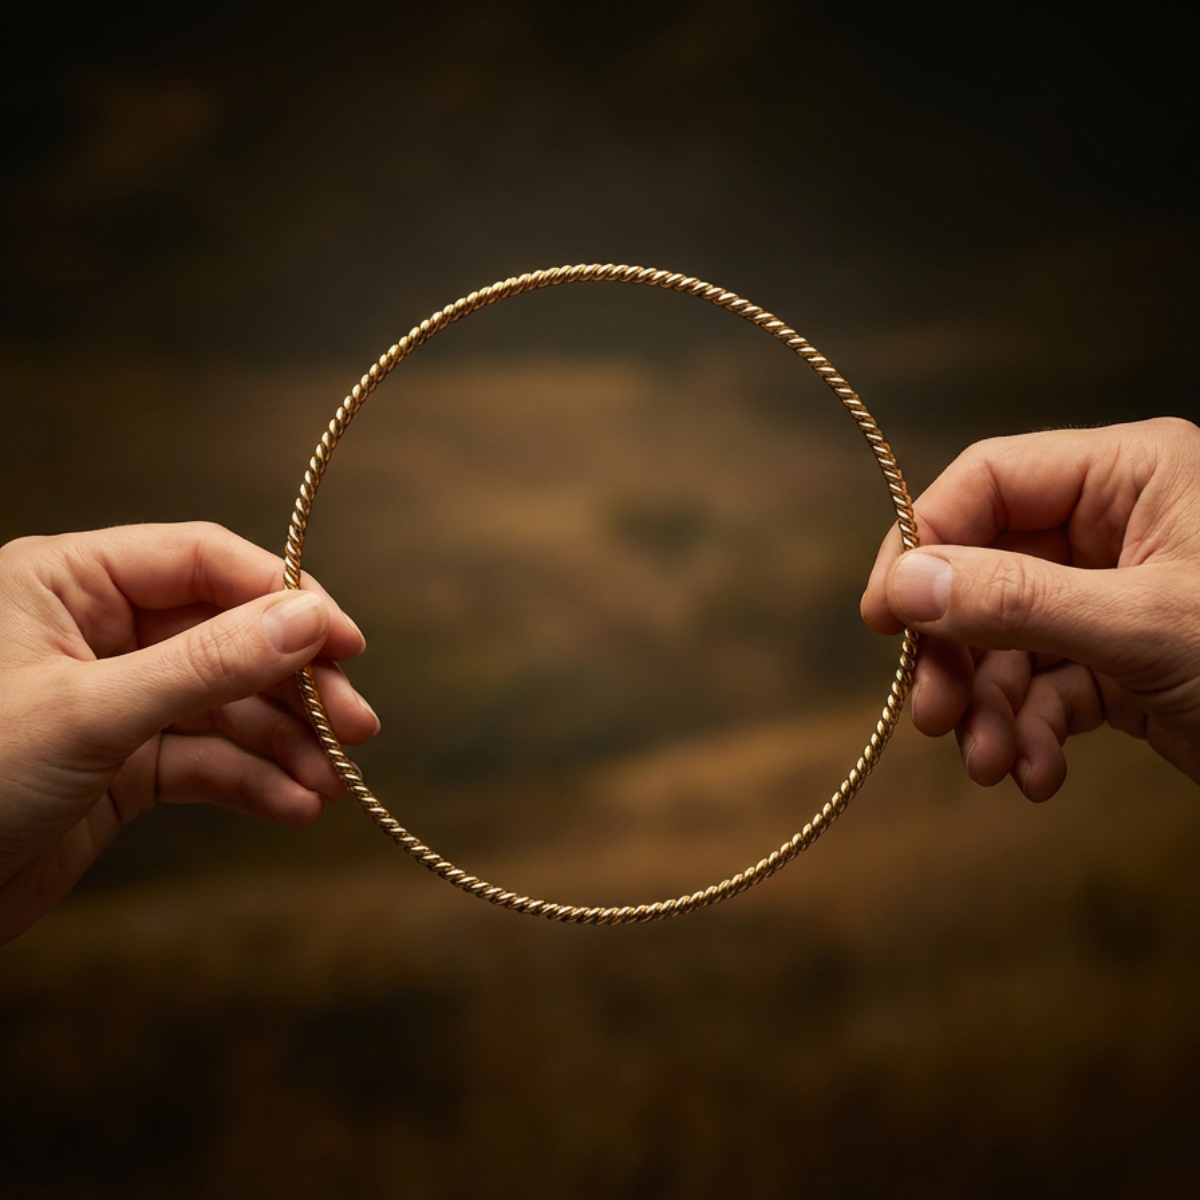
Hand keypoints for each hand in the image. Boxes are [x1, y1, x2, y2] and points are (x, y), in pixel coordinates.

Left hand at [0, 522, 378, 942]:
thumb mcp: (90, 713)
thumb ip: (205, 664)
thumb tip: (310, 618)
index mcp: (69, 583)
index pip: (202, 562)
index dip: (283, 596)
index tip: (347, 643)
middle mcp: (96, 631)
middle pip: (227, 636)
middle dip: (293, 685)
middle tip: (356, 727)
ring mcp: (114, 698)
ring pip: (224, 706)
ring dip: (283, 745)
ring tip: (331, 784)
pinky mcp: (121, 764)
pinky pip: (203, 761)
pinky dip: (250, 783)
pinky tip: (292, 807)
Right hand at [861, 418, 1199, 800]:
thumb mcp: (1146, 626)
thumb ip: (1017, 600)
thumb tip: (903, 584)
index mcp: (1130, 475)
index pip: (988, 482)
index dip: (924, 542)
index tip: (885, 617)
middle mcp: (1116, 527)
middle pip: (985, 571)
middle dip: (959, 651)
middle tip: (932, 715)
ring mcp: (1116, 598)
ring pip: (1009, 640)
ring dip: (991, 708)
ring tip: (992, 765)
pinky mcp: (1122, 664)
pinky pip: (1048, 688)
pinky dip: (1032, 734)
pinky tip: (1037, 776)